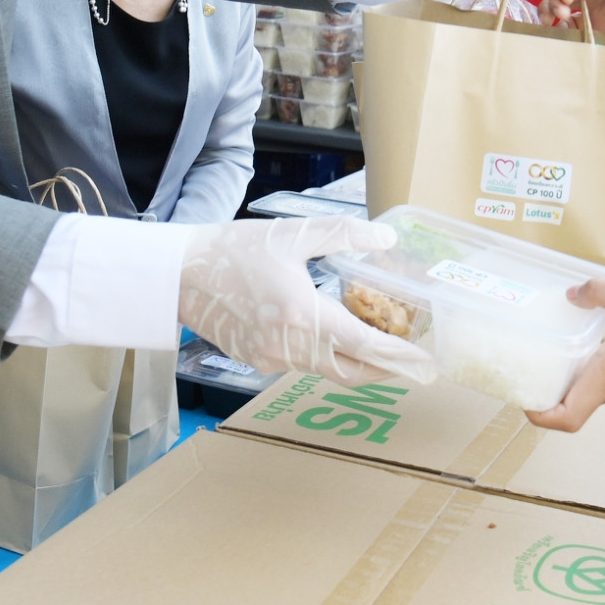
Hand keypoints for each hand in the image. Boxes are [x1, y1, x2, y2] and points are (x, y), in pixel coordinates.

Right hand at [179, 217, 436, 385]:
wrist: (178, 275)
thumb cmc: (233, 250)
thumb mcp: (292, 233)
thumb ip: (343, 235)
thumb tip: (385, 240)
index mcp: (300, 314)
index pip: (363, 346)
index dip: (399, 357)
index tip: (427, 362)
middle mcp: (288, 346)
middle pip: (350, 370)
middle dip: (386, 369)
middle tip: (415, 362)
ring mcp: (271, 359)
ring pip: (327, 371)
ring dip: (358, 363)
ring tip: (385, 347)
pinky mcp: (258, 361)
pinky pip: (303, 365)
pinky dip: (328, 357)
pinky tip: (337, 339)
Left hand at [525, 278, 604, 430]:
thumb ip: (600, 292)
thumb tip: (572, 295)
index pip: (567, 418)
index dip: (538, 414)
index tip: (521, 397)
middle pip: (569, 406)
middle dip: (542, 393)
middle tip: (522, 366)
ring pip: (583, 391)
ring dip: (562, 378)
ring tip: (544, 348)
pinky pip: (599, 379)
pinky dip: (583, 367)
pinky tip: (582, 338)